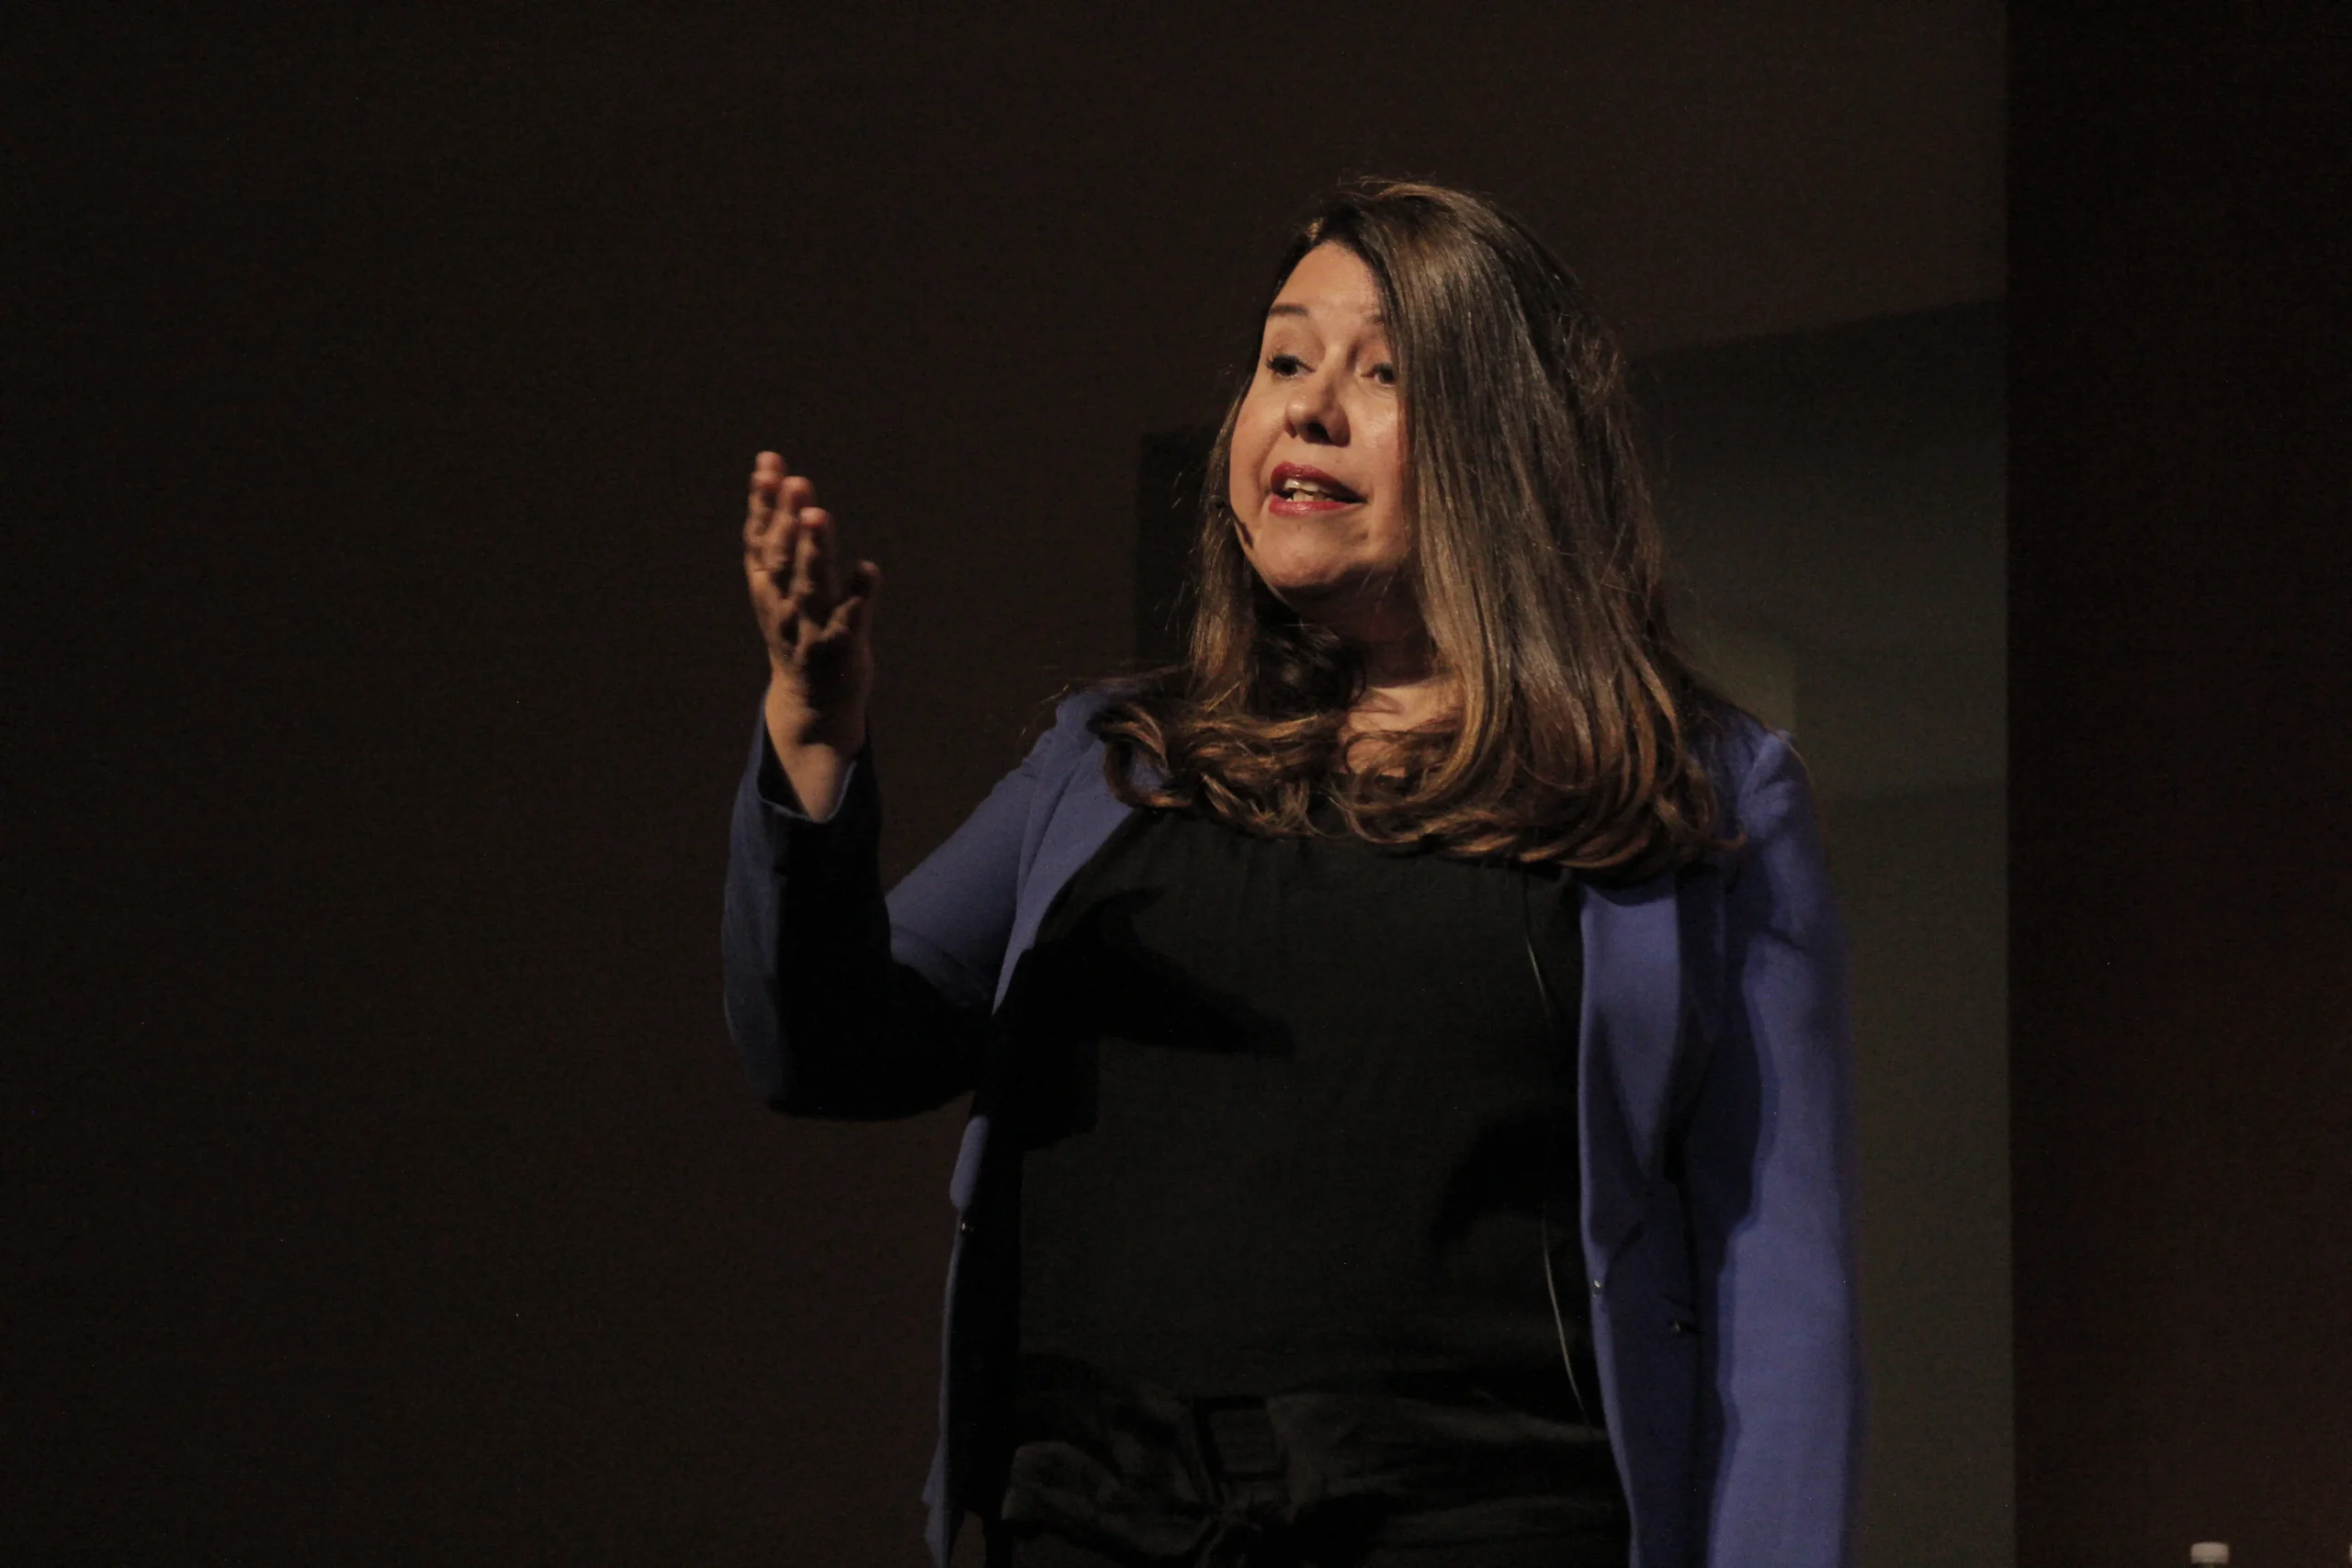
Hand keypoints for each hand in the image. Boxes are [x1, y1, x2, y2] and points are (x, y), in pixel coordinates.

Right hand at [743, 452, 881, 754]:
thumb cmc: (797, 628)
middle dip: (786, 521)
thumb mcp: (777, 582)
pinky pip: (851, 619)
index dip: (762, 503)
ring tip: (817, 514)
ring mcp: (810, 629)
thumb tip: (772, 467)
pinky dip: (860, 595)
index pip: (760, 539)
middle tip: (797, 483)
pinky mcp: (842, 649)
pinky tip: (868, 568)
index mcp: (766, 587)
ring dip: (813, 552)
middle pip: (782, 560)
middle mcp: (781, 606)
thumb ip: (776, 529)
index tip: (768, 465)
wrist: (812, 704)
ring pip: (810, 588)